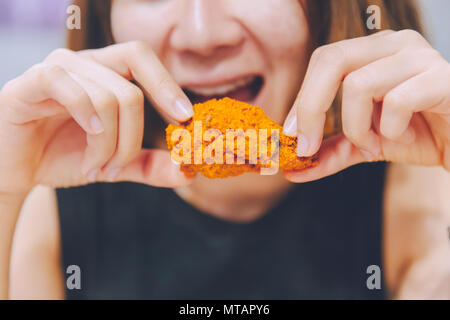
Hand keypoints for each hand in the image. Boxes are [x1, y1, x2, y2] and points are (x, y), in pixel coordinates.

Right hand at [0, 41, 193, 194]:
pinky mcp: (32, 81)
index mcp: (106, 74)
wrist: (16, 169)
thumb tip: (186, 172)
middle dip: (136, 134)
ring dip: (108, 144)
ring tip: (96, 168)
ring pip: (108, 97)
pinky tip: (84, 138)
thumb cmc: (64, 157)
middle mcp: (85, 64)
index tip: (186, 118)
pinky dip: (86, 120)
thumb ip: (148, 165)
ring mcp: (59, 69)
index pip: (143, 59)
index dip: (167, 85)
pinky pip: (69, 87)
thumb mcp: (114, 164)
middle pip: (132, 87)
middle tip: (124, 164)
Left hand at [282, 29, 449, 181]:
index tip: (290, 136)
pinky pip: (396, 101)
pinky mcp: (441, 77)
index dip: (300, 99)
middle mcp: (392, 45)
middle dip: (310, 108)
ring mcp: (418, 56)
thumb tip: (292, 170)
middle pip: (331, 60)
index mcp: (371, 52)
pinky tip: (404, 135)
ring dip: (358, 127)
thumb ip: (330, 152)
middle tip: (307, 145)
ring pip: (358, 85)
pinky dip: (391, 130)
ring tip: (375, 141)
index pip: (322, 61)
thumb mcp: (364, 144)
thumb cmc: (418, 134)